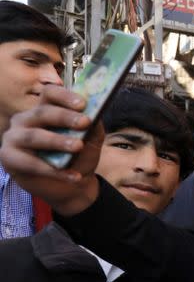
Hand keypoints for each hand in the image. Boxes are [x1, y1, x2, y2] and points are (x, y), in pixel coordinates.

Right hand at [0, 84, 101, 215]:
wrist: (73, 187)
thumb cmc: (78, 157)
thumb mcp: (91, 141)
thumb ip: (93, 127)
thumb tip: (97, 114)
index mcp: (44, 109)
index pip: (50, 94)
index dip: (65, 96)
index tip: (83, 104)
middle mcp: (26, 119)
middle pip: (42, 113)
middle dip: (64, 117)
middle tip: (85, 122)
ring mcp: (14, 137)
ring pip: (34, 136)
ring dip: (57, 141)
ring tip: (78, 146)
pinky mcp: (9, 158)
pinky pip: (31, 163)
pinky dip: (54, 171)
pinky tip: (74, 176)